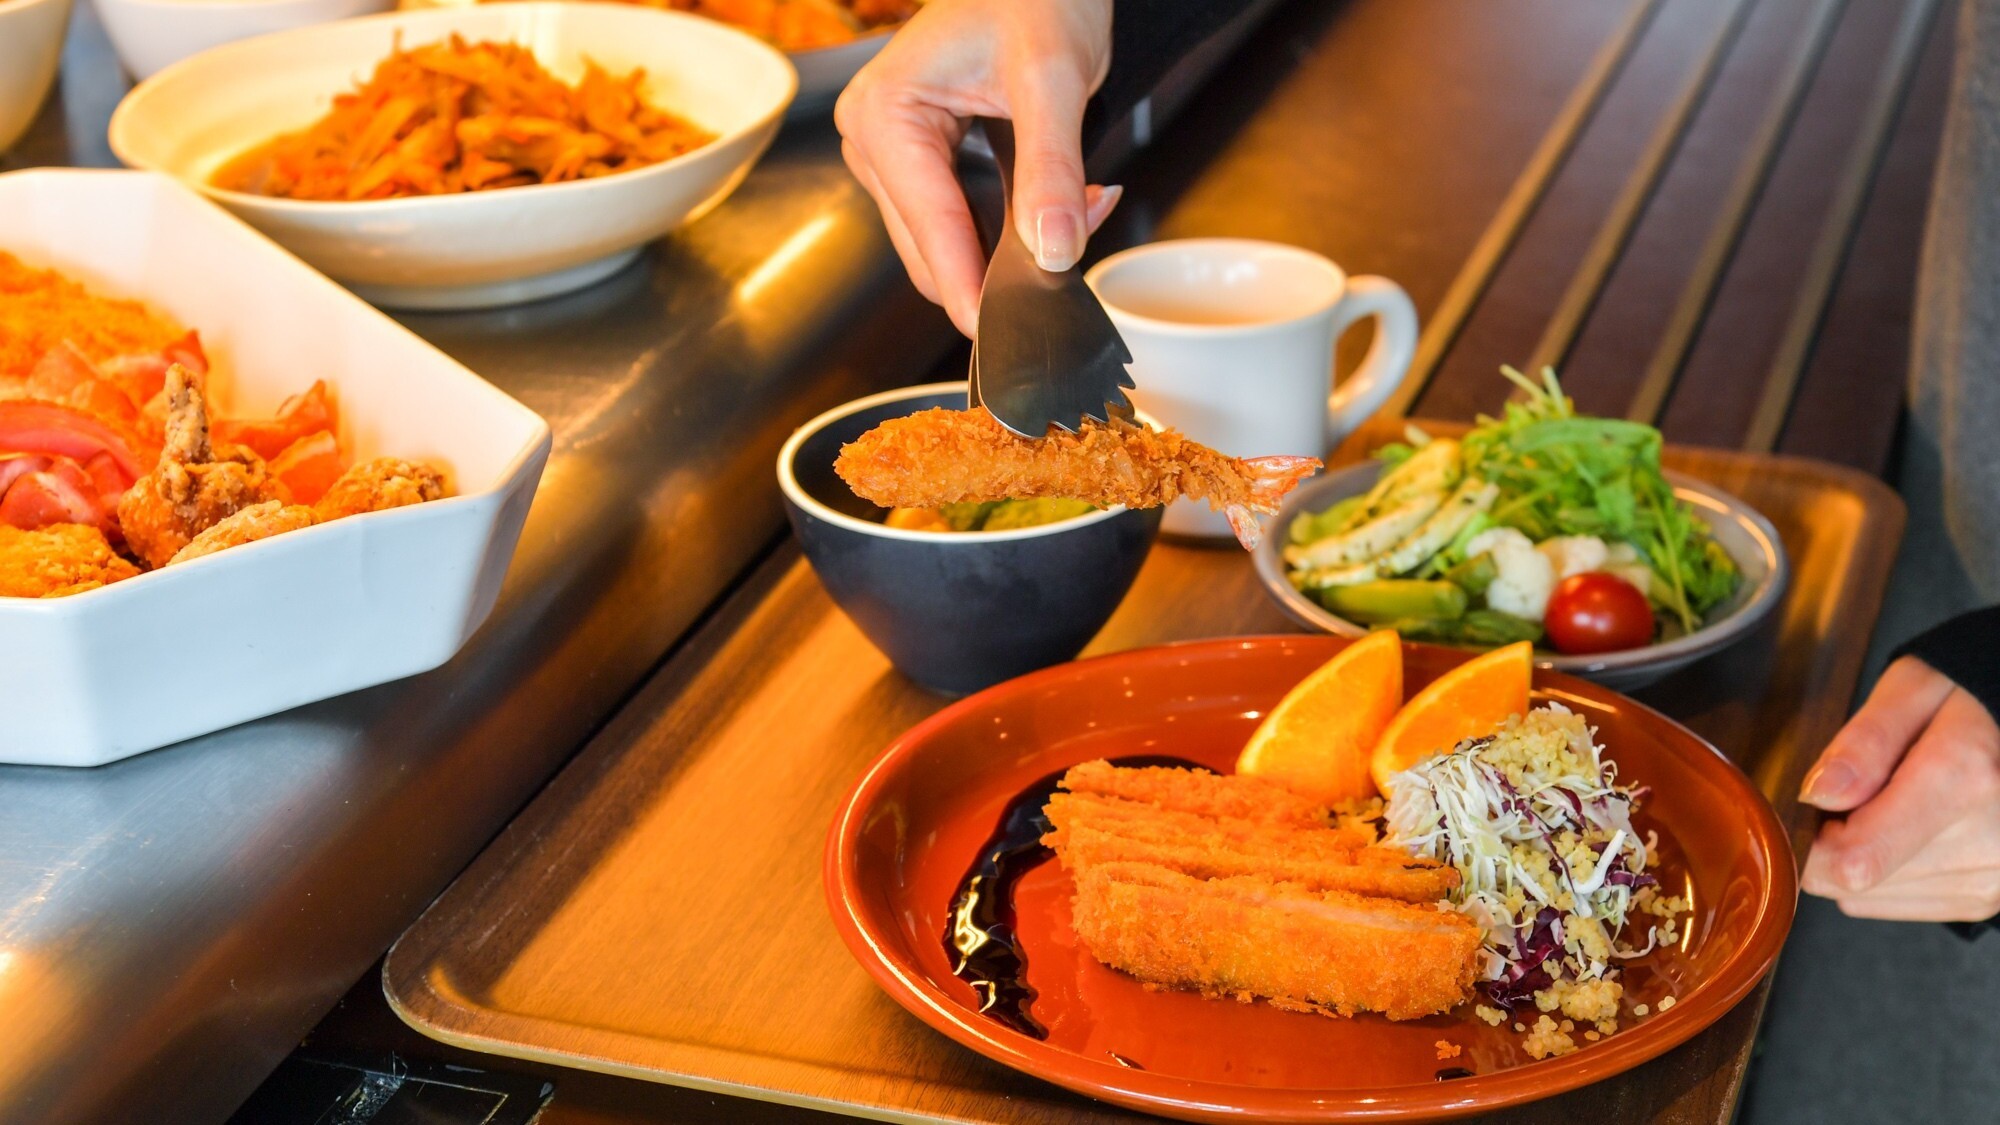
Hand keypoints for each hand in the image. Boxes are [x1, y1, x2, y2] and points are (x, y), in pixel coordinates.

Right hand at [834, 0, 1124, 335]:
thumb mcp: (1052, 80)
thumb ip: (1052, 169)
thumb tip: (1054, 251)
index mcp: (883, 116)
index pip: (930, 229)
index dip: (971, 288)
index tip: (1003, 336)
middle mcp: (873, 140)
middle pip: (933, 251)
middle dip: (1005, 263)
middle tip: (1081, 241)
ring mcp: (892, 155)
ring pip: (949, 244)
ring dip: (1013, 247)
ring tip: (1080, 203)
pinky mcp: (920, 163)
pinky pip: (960, 222)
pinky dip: (1009, 228)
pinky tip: (1054, 203)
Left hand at [1799, 656, 1999, 920]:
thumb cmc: (1966, 698)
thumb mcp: (1913, 687)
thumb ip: (1865, 741)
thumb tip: (1821, 794)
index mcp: (1962, 780)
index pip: (1852, 860)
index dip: (1811, 837)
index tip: (1818, 803)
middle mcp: (1985, 841)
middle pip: (1853, 883)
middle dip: (1834, 839)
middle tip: (1863, 791)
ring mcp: (1990, 877)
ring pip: (1868, 898)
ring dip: (1861, 855)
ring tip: (1894, 805)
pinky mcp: (1985, 898)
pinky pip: (1894, 903)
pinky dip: (1886, 869)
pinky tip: (1909, 829)